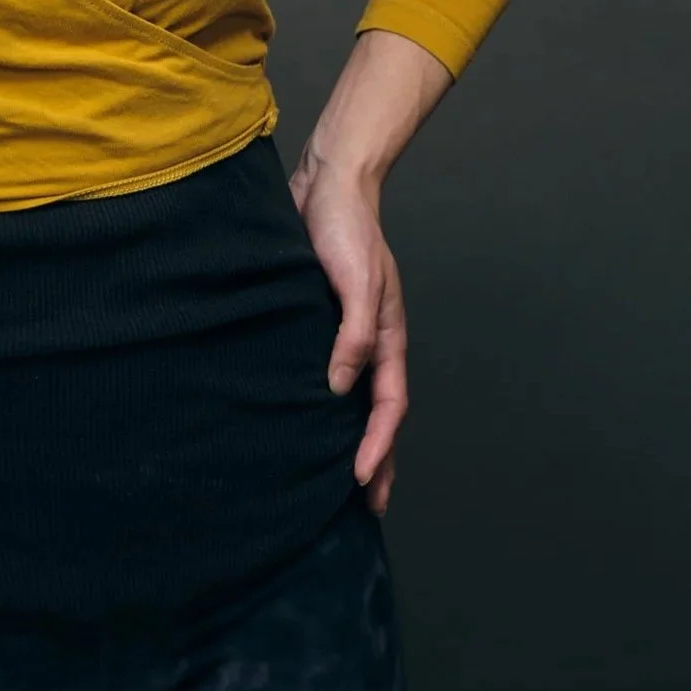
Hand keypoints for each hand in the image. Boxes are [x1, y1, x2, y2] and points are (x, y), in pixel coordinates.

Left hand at [287, 159, 406, 515]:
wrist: (325, 183)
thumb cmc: (345, 227)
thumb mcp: (358, 281)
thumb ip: (353, 333)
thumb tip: (339, 389)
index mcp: (387, 335)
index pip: (388, 404)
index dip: (378, 445)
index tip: (363, 482)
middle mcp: (369, 340)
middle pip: (376, 412)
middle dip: (377, 458)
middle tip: (368, 506)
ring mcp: (343, 331)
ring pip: (351, 397)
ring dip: (348, 436)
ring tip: (335, 477)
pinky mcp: (314, 320)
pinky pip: (322, 371)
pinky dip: (319, 402)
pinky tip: (302, 417)